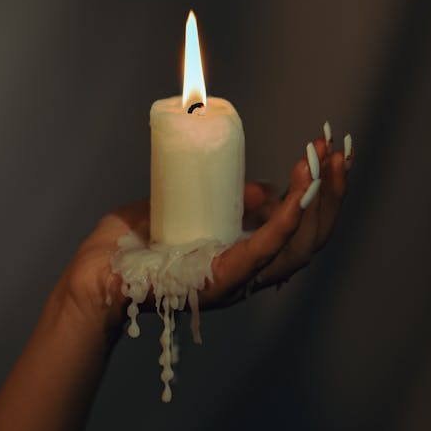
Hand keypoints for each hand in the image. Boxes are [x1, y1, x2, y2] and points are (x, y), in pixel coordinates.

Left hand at [61, 130, 351, 333]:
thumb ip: (229, 200)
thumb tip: (265, 189)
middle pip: (311, 239)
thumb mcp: (191, 208)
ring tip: (322, 162)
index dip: (323, 192)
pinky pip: (261, 253)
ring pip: (297, 247)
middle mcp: (250, 272)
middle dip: (331, 193)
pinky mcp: (218, 279)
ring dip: (317, 201)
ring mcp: (236, 279)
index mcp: (246, 257)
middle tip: (336, 151)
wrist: (95, 273)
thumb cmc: (137, 246)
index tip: (326, 151)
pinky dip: (285, 224)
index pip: (302, 229)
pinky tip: (299, 195)